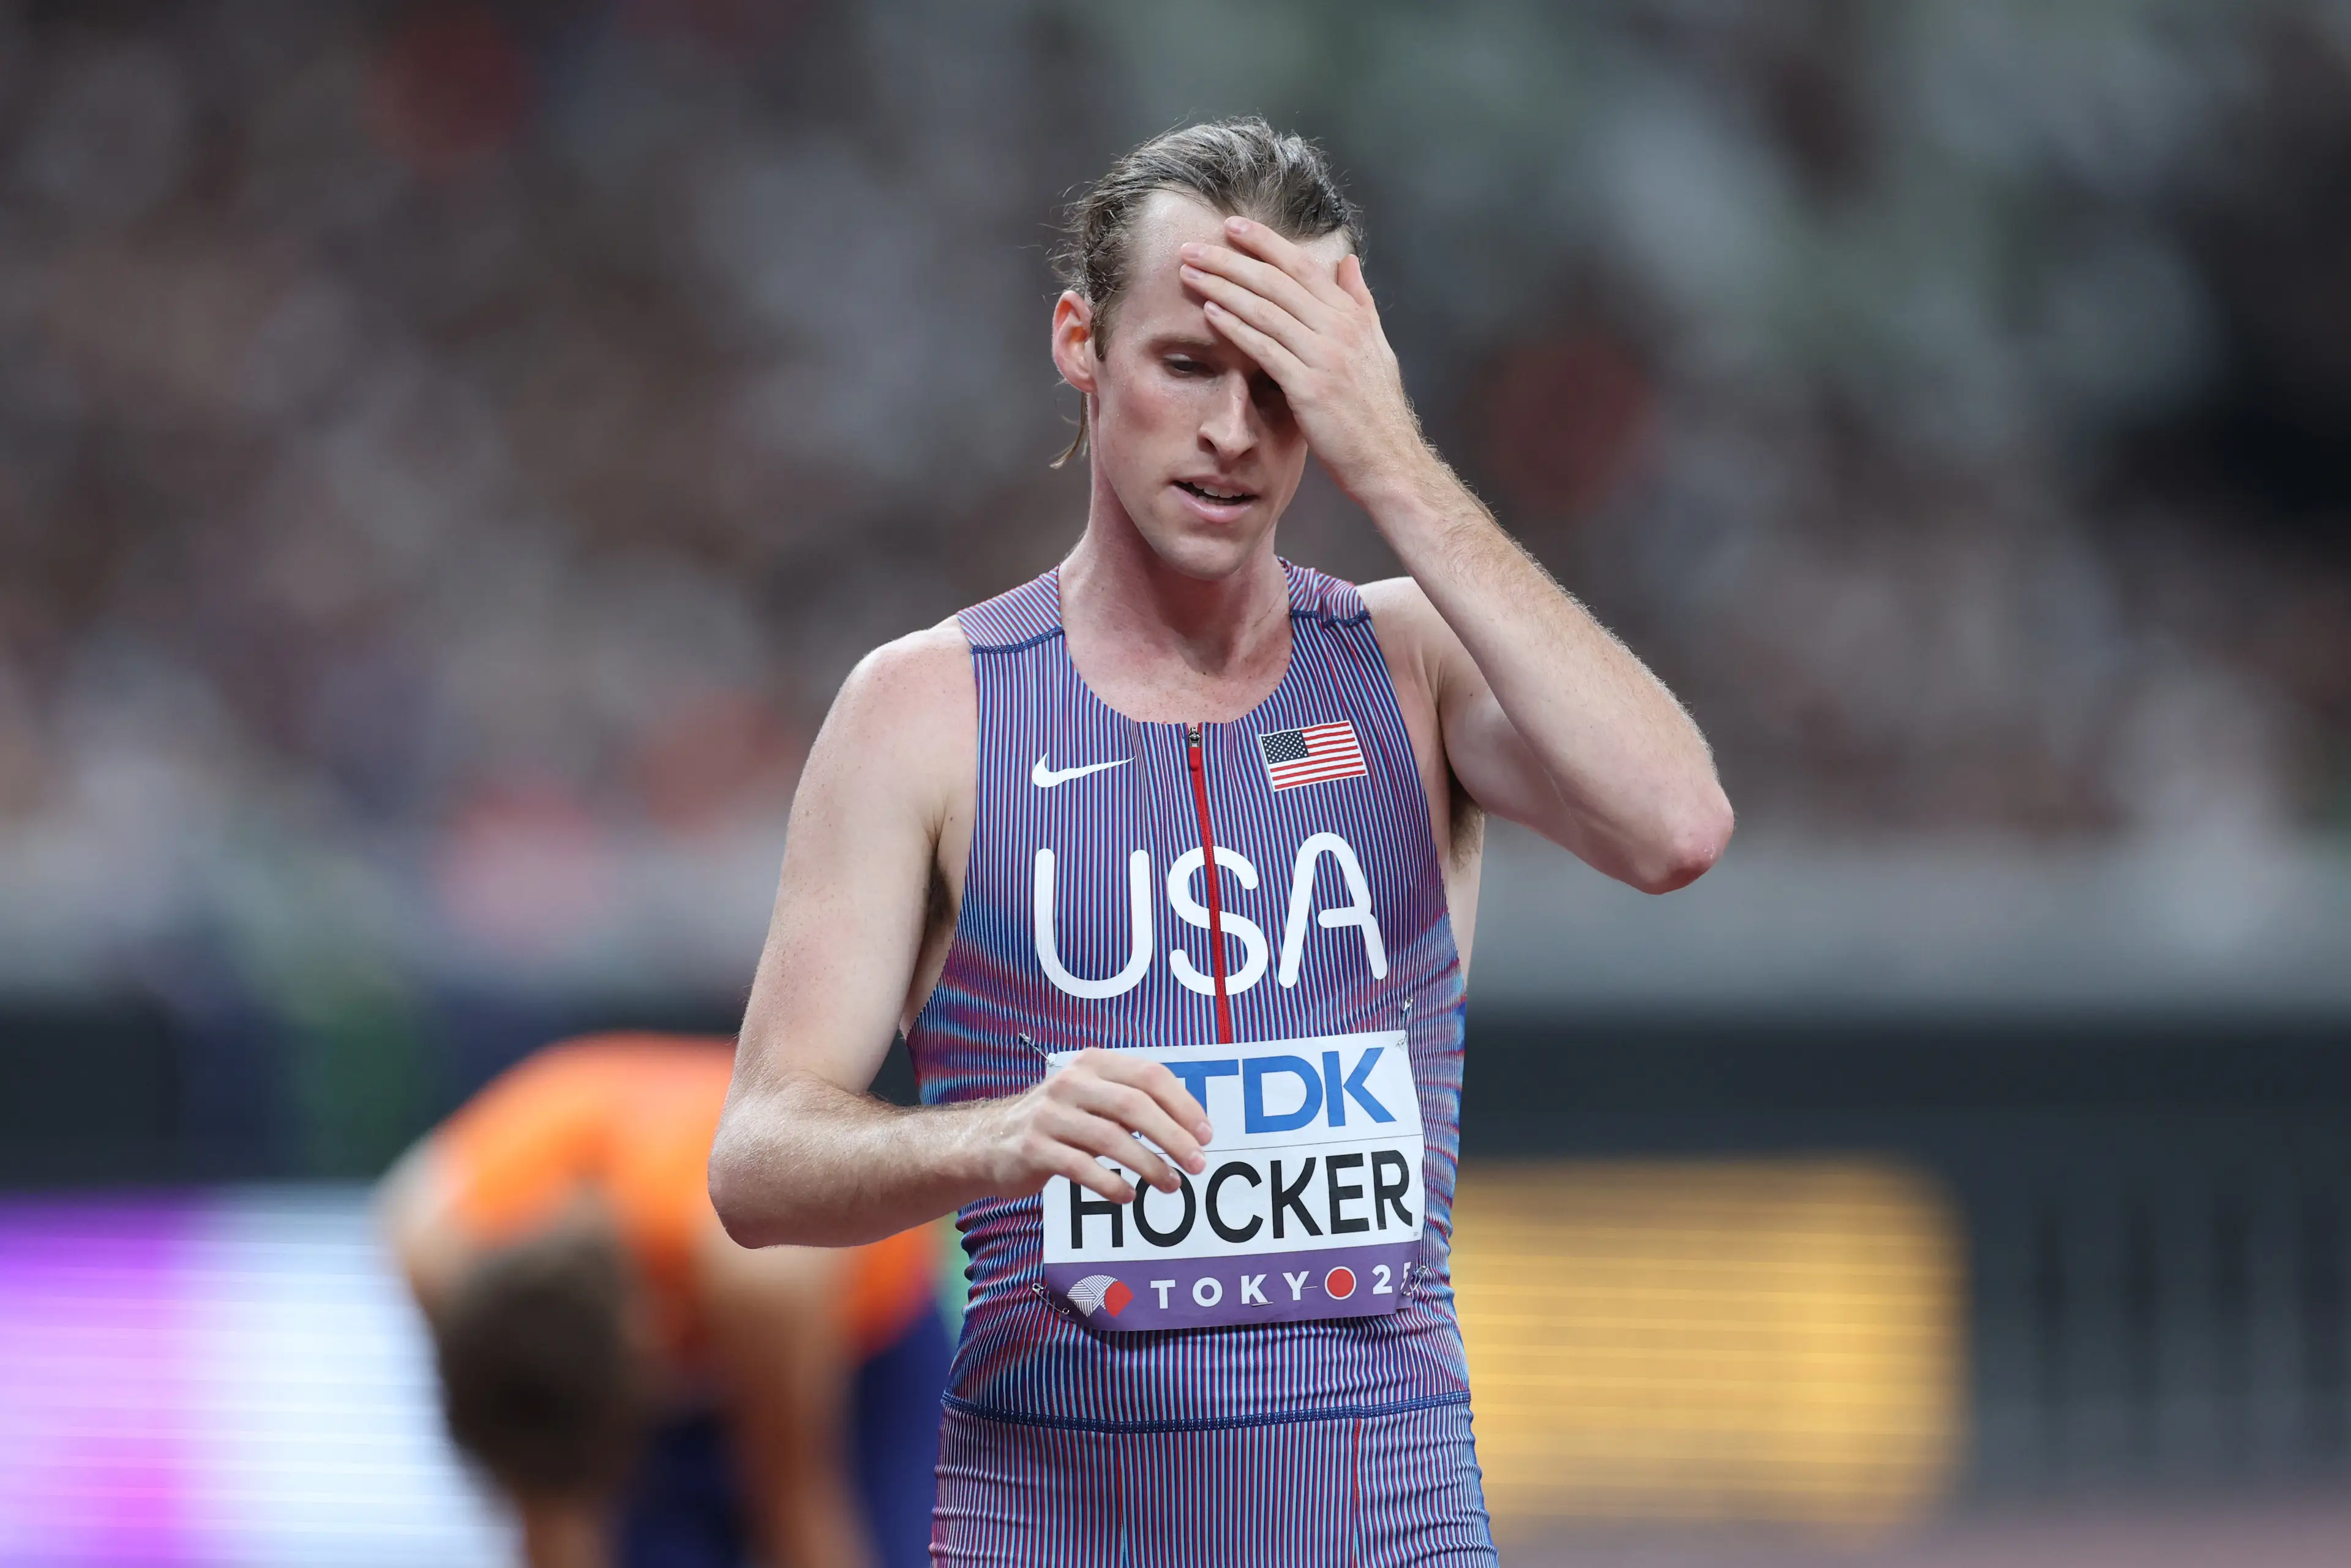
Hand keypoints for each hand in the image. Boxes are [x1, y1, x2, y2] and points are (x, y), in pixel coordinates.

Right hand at [974, 1048, 1211, 1205]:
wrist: (989, 1142)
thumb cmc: (1058, 1122)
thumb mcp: (1092, 1097)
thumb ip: (1132, 1102)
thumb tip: (1190, 1125)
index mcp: (1093, 1063)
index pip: (1150, 1076)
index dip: (1183, 1105)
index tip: (1206, 1135)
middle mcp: (1071, 1082)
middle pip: (1135, 1106)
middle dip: (1173, 1138)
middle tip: (1197, 1165)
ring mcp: (1049, 1114)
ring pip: (1111, 1138)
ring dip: (1148, 1166)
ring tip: (1171, 1185)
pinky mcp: (1033, 1148)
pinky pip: (1081, 1168)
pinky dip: (1110, 1184)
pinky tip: (1127, 1196)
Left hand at [1178, 216, 1431, 502]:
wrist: (1389, 460)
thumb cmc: (1377, 409)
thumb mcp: (1375, 346)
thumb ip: (1359, 301)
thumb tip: (1348, 261)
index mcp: (1352, 316)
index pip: (1302, 266)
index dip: (1265, 242)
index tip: (1232, 226)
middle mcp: (1339, 328)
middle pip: (1276, 281)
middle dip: (1230, 260)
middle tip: (1193, 247)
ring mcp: (1325, 356)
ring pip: (1265, 309)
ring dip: (1222, 287)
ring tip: (1190, 273)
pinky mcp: (1309, 387)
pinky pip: (1265, 348)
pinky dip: (1235, 327)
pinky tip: (1210, 312)